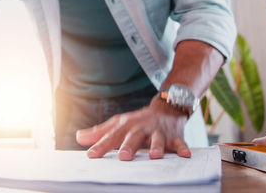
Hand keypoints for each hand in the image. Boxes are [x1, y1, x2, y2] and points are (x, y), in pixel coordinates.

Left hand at [75, 95, 190, 160]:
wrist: (166, 108)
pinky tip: (186, 154)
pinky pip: (180, 142)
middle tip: (123, 157)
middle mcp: (141, 127)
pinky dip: (183, 147)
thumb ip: (99, 133)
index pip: (111, 136)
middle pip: (134, 136)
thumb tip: (79, 138)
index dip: (100, 145)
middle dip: (129, 146)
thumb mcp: (118, 124)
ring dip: (157, 146)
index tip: (91, 155)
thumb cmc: (138, 121)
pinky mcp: (174, 136)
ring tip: (154, 156)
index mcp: (126, 126)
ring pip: (157, 138)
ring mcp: (158, 131)